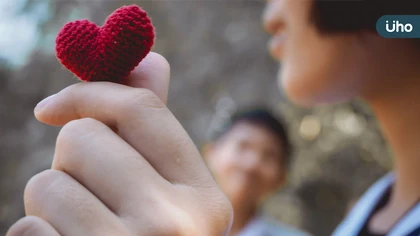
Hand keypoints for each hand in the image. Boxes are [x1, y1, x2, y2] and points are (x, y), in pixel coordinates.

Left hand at [7, 52, 232, 235]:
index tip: (52, 108)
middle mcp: (175, 224)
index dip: (90, 94)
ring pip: (47, 182)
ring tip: (85, 232)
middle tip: (93, 197)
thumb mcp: (171, 194)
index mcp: (203, 198)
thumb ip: (155, 130)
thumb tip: (152, 60)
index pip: (140, 111)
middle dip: (73, 162)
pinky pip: (27, 228)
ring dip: (53, 204)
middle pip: (83, 139)